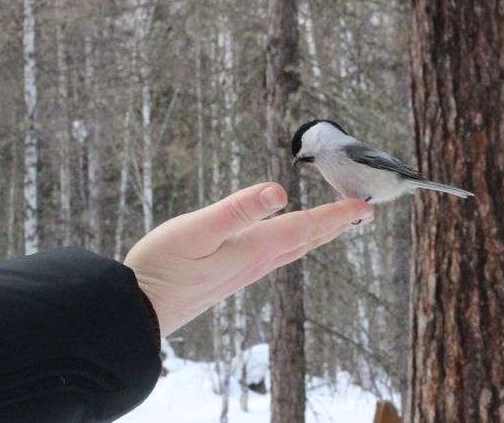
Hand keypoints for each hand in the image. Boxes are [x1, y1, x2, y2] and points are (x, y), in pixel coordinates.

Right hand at [124, 182, 373, 336]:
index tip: (365, 205)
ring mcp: (245, 273)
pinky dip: (295, 242)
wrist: (139, 311)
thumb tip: (280, 191)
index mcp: (254, 248)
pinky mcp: (231, 277)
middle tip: (362, 213)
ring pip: (294, 250)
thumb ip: (239, 211)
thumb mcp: (197, 230)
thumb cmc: (163, 268)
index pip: (305, 227)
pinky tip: (289, 241)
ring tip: (336, 224)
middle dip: (336, 225)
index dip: (336, 214)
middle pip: (306, 240)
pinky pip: (277, 257)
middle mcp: (256, 262)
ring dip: (318, 235)